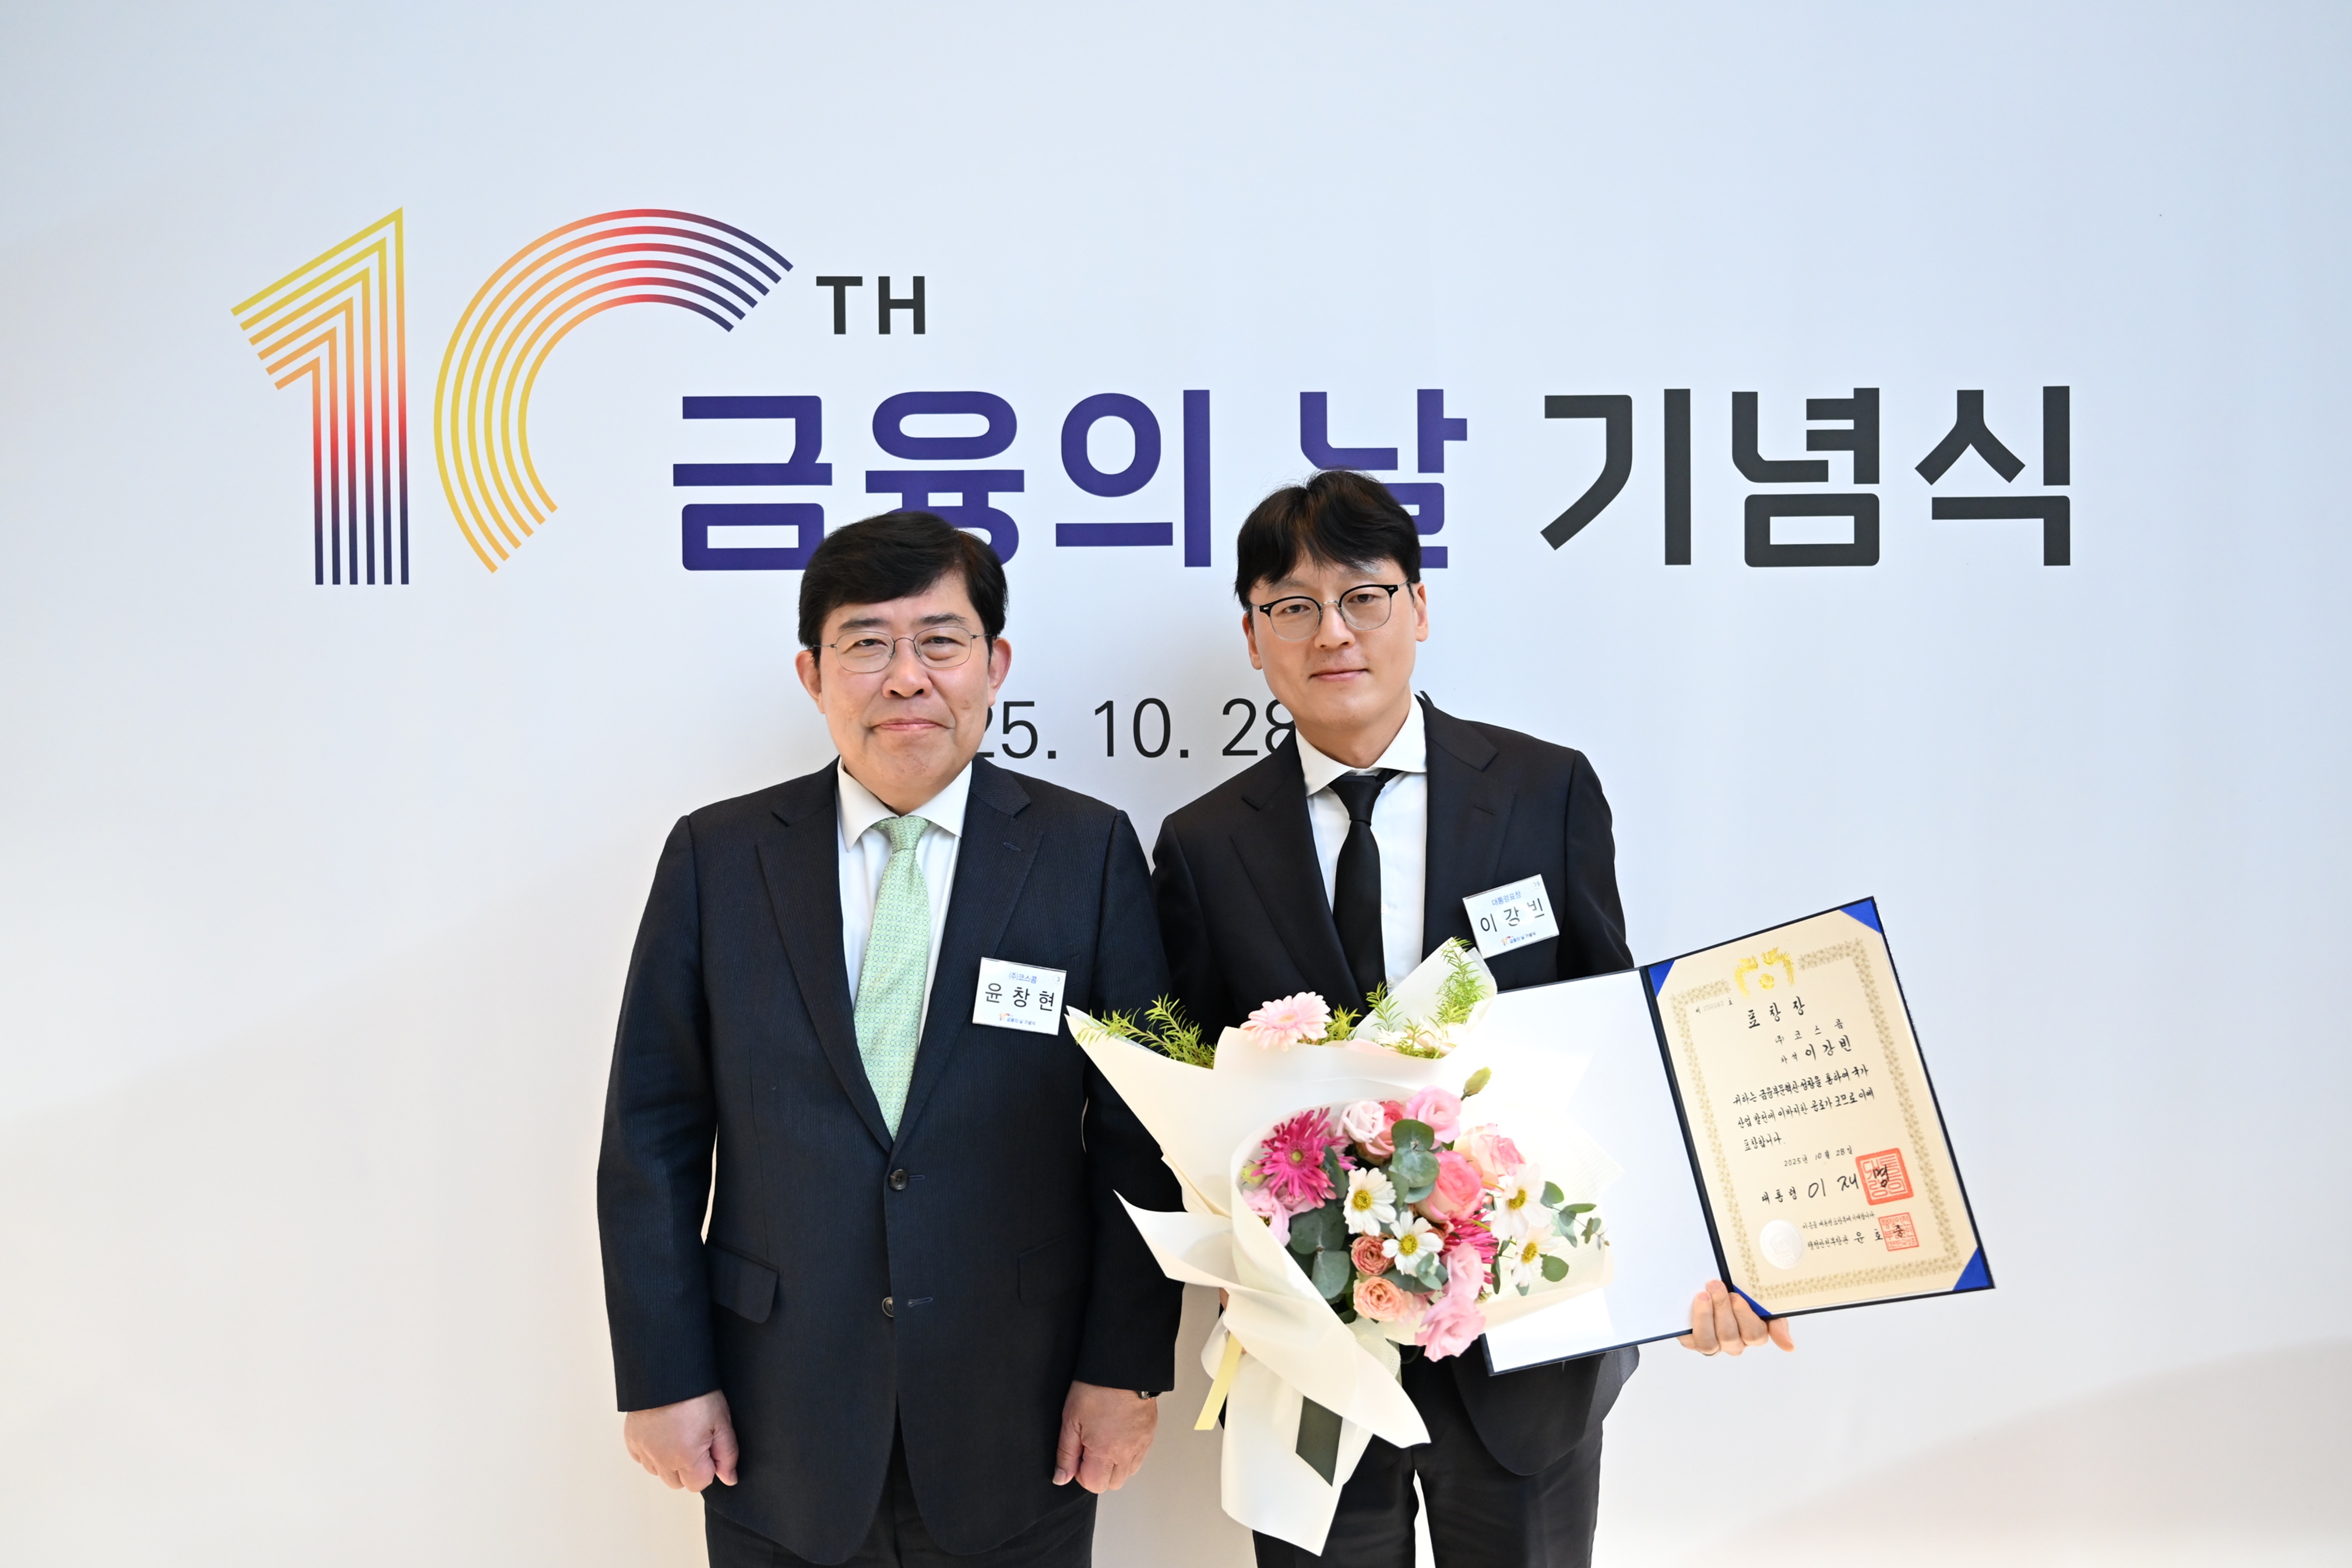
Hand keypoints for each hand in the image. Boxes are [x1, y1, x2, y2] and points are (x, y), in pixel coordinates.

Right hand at [623, 1389, 739, 1490]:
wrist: (667, 1371)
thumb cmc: (696, 1394)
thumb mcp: (721, 1421)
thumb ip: (727, 1454)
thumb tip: (728, 1479)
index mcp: (686, 1457)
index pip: (699, 1484)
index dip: (708, 1467)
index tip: (709, 1446)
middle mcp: (661, 1460)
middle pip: (678, 1483)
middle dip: (689, 1468)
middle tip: (695, 1440)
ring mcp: (643, 1451)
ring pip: (659, 1473)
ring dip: (669, 1462)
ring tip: (678, 1435)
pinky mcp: (631, 1441)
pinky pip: (642, 1460)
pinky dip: (653, 1453)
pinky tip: (662, 1434)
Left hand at [1052, 1380, 1157, 1491]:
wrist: (1123, 1369)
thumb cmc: (1096, 1389)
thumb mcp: (1071, 1420)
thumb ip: (1066, 1454)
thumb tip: (1061, 1478)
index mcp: (1105, 1452)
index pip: (1093, 1484)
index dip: (1081, 1473)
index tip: (1078, 1454)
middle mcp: (1126, 1454)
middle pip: (1112, 1484)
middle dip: (1098, 1472)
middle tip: (1090, 1448)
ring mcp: (1141, 1446)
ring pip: (1127, 1473)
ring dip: (1114, 1465)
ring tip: (1105, 1441)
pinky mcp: (1150, 1436)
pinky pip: (1139, 1458)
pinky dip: (1128, 1455)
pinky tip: (1119, 1437)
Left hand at [1679, 1279, 1794, 1355]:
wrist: (1711, 1285)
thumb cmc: (1739, 1293)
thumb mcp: (1762, 1302)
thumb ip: (1776, 1322)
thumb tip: (1789, 1347)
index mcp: (1753, 1333)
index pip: (1755, 1335)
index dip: (1744, 1316)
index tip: (1737, 1296)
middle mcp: (1734, 1343)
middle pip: (1730, 1337)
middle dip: (1722, 1309)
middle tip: (1717, 1286)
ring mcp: (1714, 1344)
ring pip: (1710, 1343)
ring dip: (1705, 1317)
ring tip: (1703, 1295)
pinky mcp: (1693, 1341)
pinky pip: (1692, 1341)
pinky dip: (1692, 1323)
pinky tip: (1692, 1305)